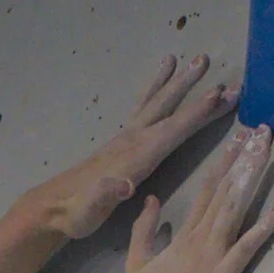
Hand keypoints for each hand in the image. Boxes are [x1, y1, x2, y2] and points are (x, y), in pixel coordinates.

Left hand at [29, 54, 241, 240]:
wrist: (54, 208)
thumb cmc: (76, 214)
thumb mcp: (89, 210)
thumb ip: (105, 195)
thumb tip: (125, 185)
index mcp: (133, 157)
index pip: (170, 131)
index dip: (196, 114)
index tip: (219, 94)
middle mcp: (131, 140)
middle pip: (166, 108)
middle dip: (190, 87)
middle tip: (207, 60)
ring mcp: (126, 137)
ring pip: (157, 102)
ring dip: (177, 81)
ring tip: (196, 59)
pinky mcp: (122, 140)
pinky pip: (144, 106)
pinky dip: (157, 87)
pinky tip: (164, 73)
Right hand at [117, 124, 273, 272]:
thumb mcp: (137, 260)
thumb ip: (144, 228)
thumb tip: (152, 200)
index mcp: (183, 235)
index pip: (206, 191)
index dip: (223, 163)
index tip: (236, 141)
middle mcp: (199, 237)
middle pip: (224, 191)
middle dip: (243, 159)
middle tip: (260, 132)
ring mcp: (212, 254)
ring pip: (235, 208)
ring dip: (252, 177)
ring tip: (267, 151)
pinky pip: (248, 245)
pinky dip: (265, 226)